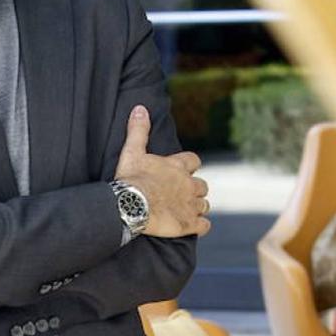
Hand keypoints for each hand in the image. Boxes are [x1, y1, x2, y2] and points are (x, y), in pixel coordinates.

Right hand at [114, 105, 210, 237]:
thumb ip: (138, 130)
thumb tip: (140, 109)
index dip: (190, 166)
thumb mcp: (132, 151)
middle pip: (202, 186)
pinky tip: (194, 226)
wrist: (131, 205)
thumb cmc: (132, 178)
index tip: (184, 170)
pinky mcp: (189, 224)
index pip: (194, 161)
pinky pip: (204, 225)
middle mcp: (189, 185)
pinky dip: (201, 226)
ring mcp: (191, 205)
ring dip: (198, 207)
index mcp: (178, 167)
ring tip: (186, 210)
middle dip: (195, 189)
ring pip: (204, 205)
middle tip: (183, 193)